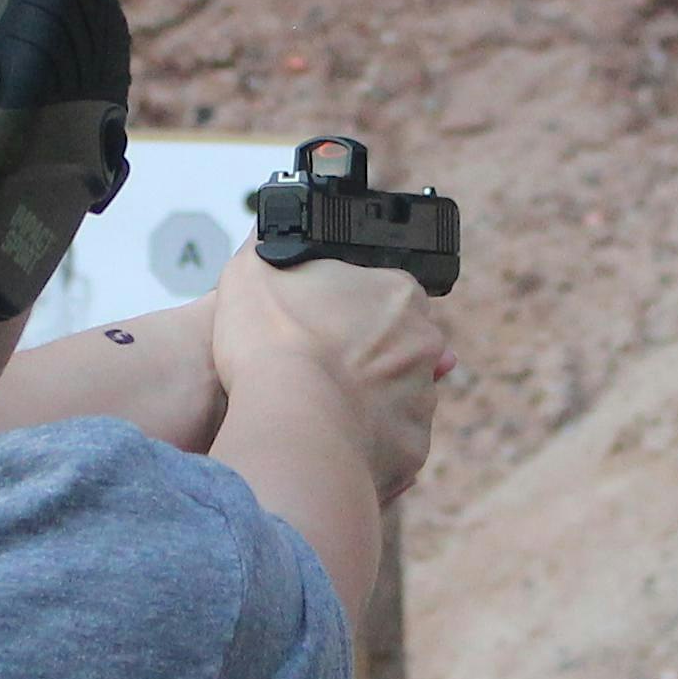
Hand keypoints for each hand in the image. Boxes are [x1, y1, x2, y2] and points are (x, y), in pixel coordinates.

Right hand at [213, 253, 451, 502]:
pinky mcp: (411, 449)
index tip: (320, 323)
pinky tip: (325, 439)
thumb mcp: (254, 270)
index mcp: (398, 295)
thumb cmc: (274, 345)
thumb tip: (272, 230)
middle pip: (396, 346)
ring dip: (363, 400)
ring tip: (315, 406)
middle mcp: (423, 345)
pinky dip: (362, 443)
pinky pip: (387, 444)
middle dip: (363, 355)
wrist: (289, 425)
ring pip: (395, 397)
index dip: (348, 308)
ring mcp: (422, 400)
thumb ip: (270, 245)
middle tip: (317, 364)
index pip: (384, 294)